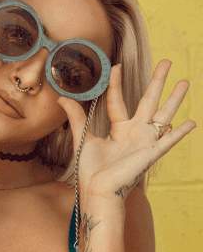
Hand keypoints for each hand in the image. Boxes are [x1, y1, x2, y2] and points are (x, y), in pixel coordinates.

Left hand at [57, 59, 196, 205]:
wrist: (96, 190)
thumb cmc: (90, 168)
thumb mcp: (83, 137)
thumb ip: (76, 116)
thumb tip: (61, 97)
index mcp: (119, 128)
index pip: (119, 100)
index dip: (118, 83)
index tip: (117, 65)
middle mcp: (135, 131)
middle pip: (149, 100)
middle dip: (158, 81)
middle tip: (166, 62)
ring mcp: (145, 141)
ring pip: (164, 115)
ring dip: (174, 99)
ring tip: (184, 80)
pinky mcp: (151, 153)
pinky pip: (169, 140)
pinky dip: (180, 132)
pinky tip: (191, 121)